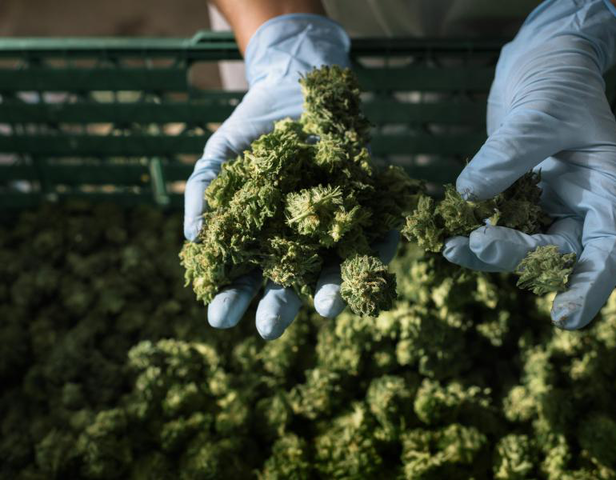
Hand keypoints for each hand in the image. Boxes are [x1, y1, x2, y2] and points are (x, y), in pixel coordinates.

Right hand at [184, 14, 362, 339]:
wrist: (293, 91)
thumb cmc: (251, 131)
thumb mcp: (219, 157)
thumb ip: (204, 193)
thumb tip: (193, 237)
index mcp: (259, 239)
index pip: (243, 278)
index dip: (231, 299)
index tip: (219, 318)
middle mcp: (296, 242)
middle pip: (288, 284)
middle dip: (279, 308)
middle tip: (269, 329)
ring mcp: (332, 228)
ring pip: (333, 269)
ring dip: (331, 291)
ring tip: (325, 307)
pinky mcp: (365, 208)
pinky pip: (377, 234)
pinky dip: (379, 250)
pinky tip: (375, 266)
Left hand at [443, 0, 615, 328]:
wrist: (541, 66)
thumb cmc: (559, 83)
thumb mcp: (540, 112)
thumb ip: (507, 155)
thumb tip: (467, 197)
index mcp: (607, 189)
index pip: (608, 249)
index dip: (589, 286)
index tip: (564, 319)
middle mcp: (579, 208)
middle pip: (554, 253)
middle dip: (514, 257)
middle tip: (473, 247)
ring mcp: (545, 207)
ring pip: (520, 246)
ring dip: (488, 251)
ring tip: (452, 248)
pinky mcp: (515, 200)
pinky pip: (496, 225)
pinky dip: (474, 230)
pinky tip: (449, 232)